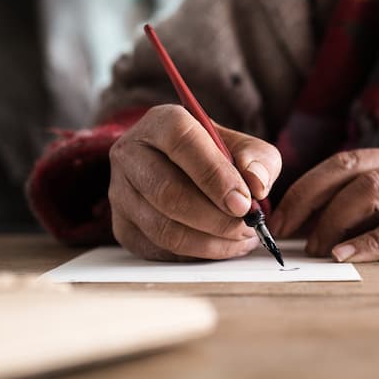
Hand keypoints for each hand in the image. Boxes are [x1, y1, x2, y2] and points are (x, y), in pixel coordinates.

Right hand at [109, 105, 280, 259]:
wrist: (181, 170)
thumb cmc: (214, 157)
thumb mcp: (243, 147)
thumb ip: (258, 160)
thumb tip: (257, 185)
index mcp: (160, 123)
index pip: (182, 141)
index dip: (215, 175)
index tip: (244, 202)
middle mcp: (131, 154)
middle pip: (169, 193)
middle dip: (216, 218)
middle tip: (247, 227)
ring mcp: (120, 192)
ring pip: (163, 228)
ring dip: (210, 242)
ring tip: (241, 239)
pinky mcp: (122, 226)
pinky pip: (159, 249)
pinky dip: (196, 254)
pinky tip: (220, 246)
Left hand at [270, 144, 378, 261]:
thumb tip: (335, 227)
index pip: (340, 162)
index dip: (304, 187)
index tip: (279, 216)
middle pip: (345, 169)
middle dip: (306, 199)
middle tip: (283, 233)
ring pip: (371, 189)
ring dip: (334, 219)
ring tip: (313, 248)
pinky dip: (374, 241)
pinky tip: (350, 254)